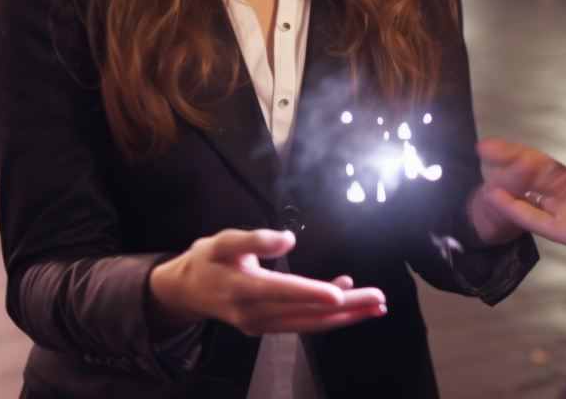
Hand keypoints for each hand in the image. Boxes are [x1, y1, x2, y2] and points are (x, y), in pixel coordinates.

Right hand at [147, 229, 386, 338]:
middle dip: (345, 307)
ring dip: (344, 316)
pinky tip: (347, 298)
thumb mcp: (222, 241)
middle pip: (305, 313)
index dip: (311, 293)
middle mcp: (254, 314)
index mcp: (242, 289)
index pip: (282, 292)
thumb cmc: (207, 260)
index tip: (338, 294)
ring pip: (308, 324)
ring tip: (375, 305)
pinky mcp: (266, 327)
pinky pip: (301, 323)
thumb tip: (288, 239)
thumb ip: (255, 239)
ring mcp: (261, 325)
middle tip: (378, 299)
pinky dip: (327, 315)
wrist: (186, 291)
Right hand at [477, 134, 565, 256]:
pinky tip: (497, 197)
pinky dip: (517, 210)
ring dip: (508, 194)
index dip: (518, 155)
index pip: (541, 166)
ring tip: (486, 182)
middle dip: (508, 170)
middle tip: (482, 152)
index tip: (494, 145)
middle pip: (532, 183)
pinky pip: (537, 221)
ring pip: (530, 203)